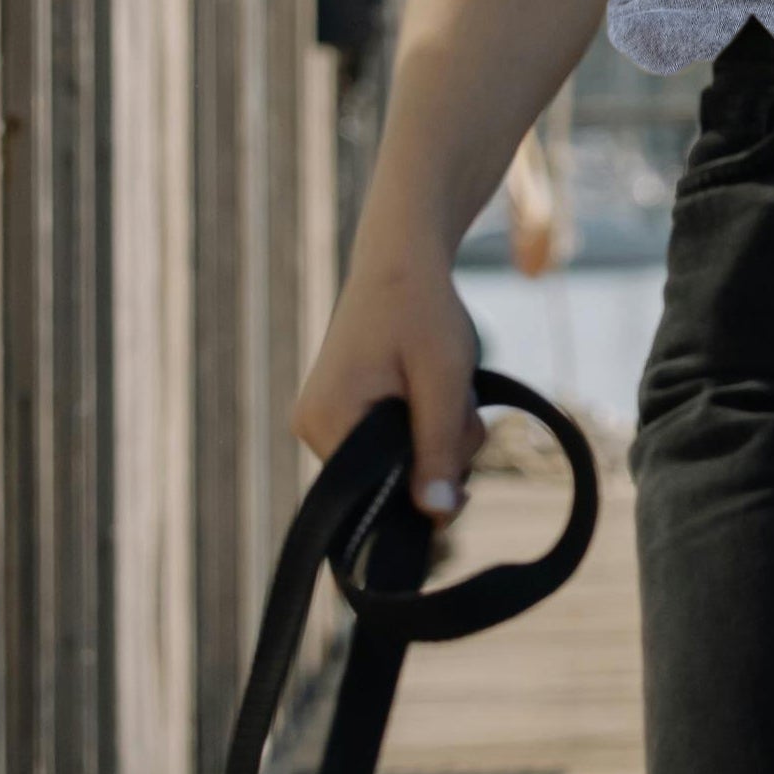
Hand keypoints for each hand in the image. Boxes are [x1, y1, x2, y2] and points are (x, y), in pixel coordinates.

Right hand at [292, 230, 480, 526]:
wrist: (401, 257)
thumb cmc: (422, 309)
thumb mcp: (443, 381)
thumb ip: (439, 448)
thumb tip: (438, 516)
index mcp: (326, 422)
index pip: (379, 495)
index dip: (429, 484)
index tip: (461, 438)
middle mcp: (313, 428)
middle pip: (390, 481)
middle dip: (440, 451)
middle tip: (459, 400)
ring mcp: (325, 420)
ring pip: (399, 461)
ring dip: (438, 435)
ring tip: (445, 384)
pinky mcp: (344, 412)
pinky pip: (393, 442)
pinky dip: (424, 423)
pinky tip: (431, 389)